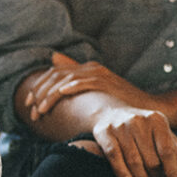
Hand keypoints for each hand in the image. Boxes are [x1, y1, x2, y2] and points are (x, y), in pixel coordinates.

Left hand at [25, 53, 153, 119]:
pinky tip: (60, 96)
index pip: (54, 73)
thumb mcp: (99, 95)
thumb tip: (54, 64)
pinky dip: (69, 87)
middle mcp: (92, 68)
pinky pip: (82, 82)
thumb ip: (79, 83)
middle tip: (32, 111)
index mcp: (88, 69)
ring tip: (41, 111)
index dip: (38, 88)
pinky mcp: (106, 82)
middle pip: (55, 75)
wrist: (147, 109)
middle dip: (39, 93)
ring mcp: (99, 74)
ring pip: (64, 80)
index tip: (30, 104)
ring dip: (49, 96)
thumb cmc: (121, 105)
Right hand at [92, 104, 176, 176]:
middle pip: (151, 157)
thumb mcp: (162, 136)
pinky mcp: (104, 133)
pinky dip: (122, 171)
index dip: (173, 172)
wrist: (111, 113)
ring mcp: (121, 126)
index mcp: (158, 120)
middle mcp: (140, 121)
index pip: (167, 150)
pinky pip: (114, 156)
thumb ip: (176, 153)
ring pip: (133, 159)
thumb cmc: (144, 130)